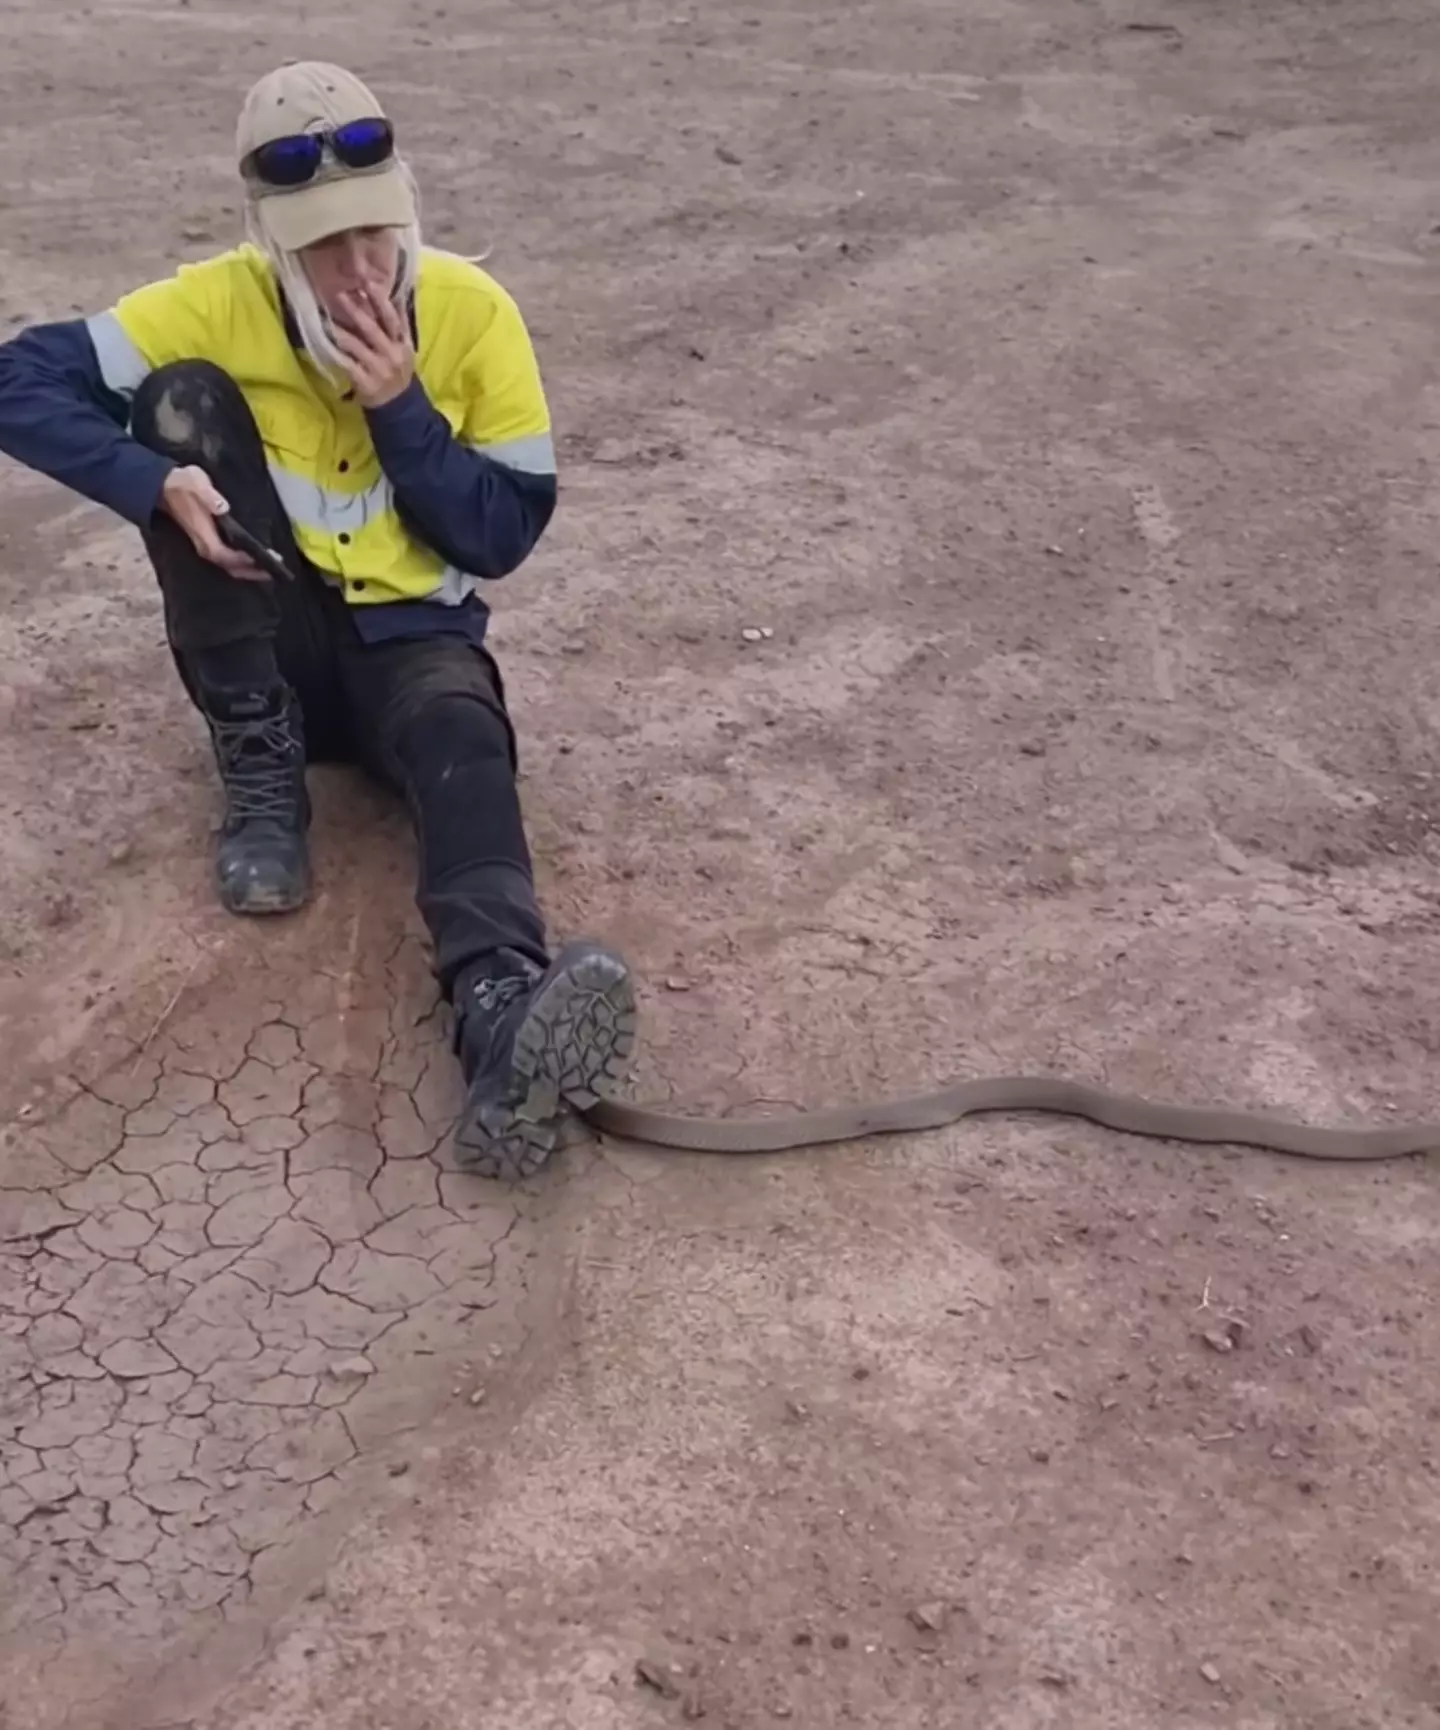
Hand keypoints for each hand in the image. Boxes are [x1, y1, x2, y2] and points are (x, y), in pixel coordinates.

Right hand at [160, 466, 269, 581]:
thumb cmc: (183, 483)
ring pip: (230, 566)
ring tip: (270, 569)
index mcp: (204, 536)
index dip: (245, 560)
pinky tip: (255, 560)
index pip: (227, 555)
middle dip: (253, 571)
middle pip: (231, 567)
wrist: (164, 484)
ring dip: (249, 570)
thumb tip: (222, 507)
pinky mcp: (208, 542)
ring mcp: (206, 545)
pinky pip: (228, 559)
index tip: (266, 558)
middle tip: (276, 572)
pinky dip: (242, 563)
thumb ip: (209, 496)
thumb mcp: (196, 483)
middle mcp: (205, 546)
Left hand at [332, 288, 414, 408]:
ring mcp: (379, 369)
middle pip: (373, 329)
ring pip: (357, 346)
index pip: (393, 318)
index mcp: (402, 343)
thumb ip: (398, 326)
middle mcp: (392, 354)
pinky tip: (325, 344)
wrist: (400, 406)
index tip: (368, 281)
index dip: (381, 300)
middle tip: (340, 294)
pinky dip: (336, 353)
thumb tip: (392, 296)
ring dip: (340, 331)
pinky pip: (348, 364)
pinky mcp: (366, 382)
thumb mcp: (404, 349)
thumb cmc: (398, 372)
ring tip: (326, 319)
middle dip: (356, 310)